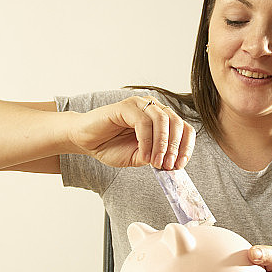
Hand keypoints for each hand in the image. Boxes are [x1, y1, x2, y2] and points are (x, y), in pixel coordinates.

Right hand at [69, 96, 195, 168]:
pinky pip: (144, 122)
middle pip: (177, 123)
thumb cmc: (110, 146)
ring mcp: (140, 104)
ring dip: (162, 145)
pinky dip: (147, 141)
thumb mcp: (138, 157)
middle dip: (175, 148)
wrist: (85, 140)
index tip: (180, 165)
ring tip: (156, 162)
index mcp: (161, 118)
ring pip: (163, 121)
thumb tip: (171, 163)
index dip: (186, 147)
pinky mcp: (127, 105)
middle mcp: (153, 108)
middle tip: (167, 166)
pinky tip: (143, 155)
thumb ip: (155, 157)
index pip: (184, 128)